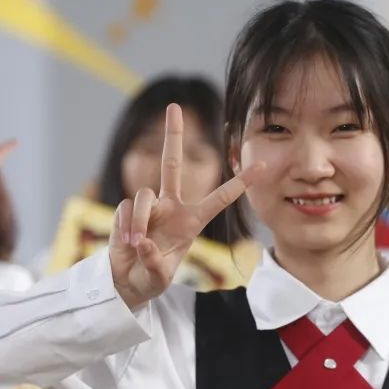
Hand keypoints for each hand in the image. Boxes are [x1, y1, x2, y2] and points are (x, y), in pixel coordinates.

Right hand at [110, 104, 263, 308]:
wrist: (127, 282)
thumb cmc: (151, 277)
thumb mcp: (159, 277)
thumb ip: (155, 263)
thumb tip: (144, 242)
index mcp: (192, 220)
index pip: (220, 198)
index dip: (241, 183)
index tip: (263, 166)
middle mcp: (170, 207)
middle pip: (171, 165)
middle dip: (173, 135)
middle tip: (174, 106)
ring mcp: (148, 207)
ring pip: (143, 195)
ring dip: (140, 219)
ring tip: (137, 243)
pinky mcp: (125, 211)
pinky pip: (125, 209)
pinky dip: (126, 226)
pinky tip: (128, 243)